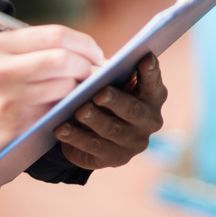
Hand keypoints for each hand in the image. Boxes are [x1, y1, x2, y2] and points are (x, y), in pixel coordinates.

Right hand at [0, 25, 104, 171]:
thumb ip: (26, 49)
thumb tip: (75, 49)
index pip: (54, 36)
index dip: (82, 43)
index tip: (94, 51)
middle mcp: (1, 70)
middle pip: (64, 60)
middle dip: (88, 66)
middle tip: (97, 72)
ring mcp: (10, 101)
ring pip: (64, 88)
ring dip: (81, 89)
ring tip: (82, 89)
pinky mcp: (17, 127)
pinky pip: (55, 112)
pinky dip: (68, 108)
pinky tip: (68, 107)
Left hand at [53, 53, 166, 169]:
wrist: (95, 129)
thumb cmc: (106, 93)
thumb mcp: (111, 81)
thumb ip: (111, 74)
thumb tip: (94, 70)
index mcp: (152, 96)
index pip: (154, 83)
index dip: (150, 72)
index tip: (145, 57)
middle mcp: (149, 121)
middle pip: (133, 110)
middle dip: (116, 101)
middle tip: (100, 93)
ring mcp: (133, 142)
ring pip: (112, 130)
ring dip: (94, 120)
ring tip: (79, 111)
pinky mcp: (114, 158)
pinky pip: (93, 147)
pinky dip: (76, 137)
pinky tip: (62, 129)